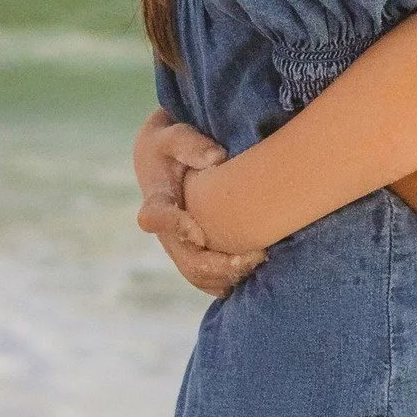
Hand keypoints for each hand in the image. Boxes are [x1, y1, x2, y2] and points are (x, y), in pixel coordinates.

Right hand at [133, 109, 265, 294]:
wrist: (164, 163)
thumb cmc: (172, 147)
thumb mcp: (174, 135)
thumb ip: (190, 144)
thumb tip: (216, 158)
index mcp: (156, 200)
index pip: (157, 218)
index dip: (177, 227)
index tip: (200, 233)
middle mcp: (165, 232)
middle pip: (186, 261)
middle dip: (220, 265)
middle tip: (257, 255)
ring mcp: (177, 247)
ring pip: (197, 276)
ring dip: (227, 277)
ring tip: (260, 261)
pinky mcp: (191, 255)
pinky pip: (207, 279)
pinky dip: (228, 281)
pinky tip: (255, 271)